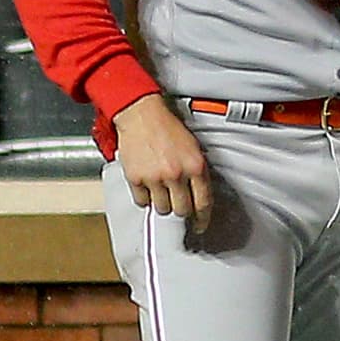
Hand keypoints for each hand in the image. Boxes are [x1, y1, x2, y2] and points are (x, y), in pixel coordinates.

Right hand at [114, 94, 212, 232]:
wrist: (142, 115)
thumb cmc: (168, 128)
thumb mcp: (193, 147)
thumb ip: (198, 171)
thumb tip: (201, 196)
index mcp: (195, 165)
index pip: (203, 202)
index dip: (203, 218)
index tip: (200, 225)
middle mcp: (176, 174)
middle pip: (182, 210)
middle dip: (181, 210)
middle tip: (178, 204)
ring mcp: (155, 178)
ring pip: (162, 209)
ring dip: (162, 203)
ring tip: (161, 190)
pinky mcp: (136, 179)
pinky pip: (142, 202)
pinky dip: (145, 197)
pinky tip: (148, 186)